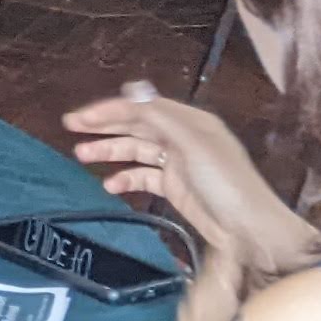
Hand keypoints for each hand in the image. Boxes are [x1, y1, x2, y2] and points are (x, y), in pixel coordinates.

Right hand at [63, 82, 320, 279]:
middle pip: (137, 126)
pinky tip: (109, 186)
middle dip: (104, 126)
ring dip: (110, 152)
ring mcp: (178, 164)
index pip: (142, 108)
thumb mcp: (194, 145)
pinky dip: (126, 179)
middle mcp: (182, 138)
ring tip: (81, 155)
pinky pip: (144, 177)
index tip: (80, 118)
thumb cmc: (225, 183)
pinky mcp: (176, 188)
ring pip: (136, 151)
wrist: (250, 231)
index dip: (110, 110)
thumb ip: (160, 117)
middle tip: (70, 127)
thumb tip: (130, 90)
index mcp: (190, 121)